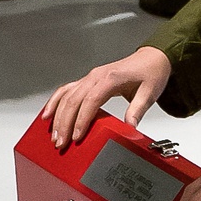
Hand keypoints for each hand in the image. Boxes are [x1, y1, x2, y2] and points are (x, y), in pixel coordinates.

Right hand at [44, 46, 172, 148]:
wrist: (152, 58)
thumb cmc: (151, 72)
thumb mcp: (150, 92)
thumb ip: (138, 109)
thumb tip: (129, 127)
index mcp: (111, 78)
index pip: (91, 100)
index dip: (82, 119)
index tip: (77, 136)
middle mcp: (97, 76)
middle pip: (74, 99)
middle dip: (65, 122)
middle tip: (61, 142)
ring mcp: (90, 77)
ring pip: (67, 95)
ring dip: (57, 115)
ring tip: (54, 135)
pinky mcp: (88, 80)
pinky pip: (66, 90)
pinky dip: (55, 102)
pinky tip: (48, 115)